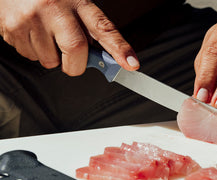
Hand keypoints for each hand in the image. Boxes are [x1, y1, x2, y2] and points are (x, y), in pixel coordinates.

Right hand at [0, 0, 138, 75]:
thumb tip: (105, 60)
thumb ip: (89, 30)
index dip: (119, 49)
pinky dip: (35, 52)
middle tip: (71, 55)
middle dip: (75, 63)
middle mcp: (55, 9)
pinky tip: (33, 34)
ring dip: (52, 57)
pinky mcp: (13, 28)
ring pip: (50, 61)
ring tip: (46, 35)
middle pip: (75, 52)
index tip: (131, 64)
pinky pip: (31, 57)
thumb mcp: (74, 6)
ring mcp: (32, 18)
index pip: (104, 28)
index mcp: (78, 3)